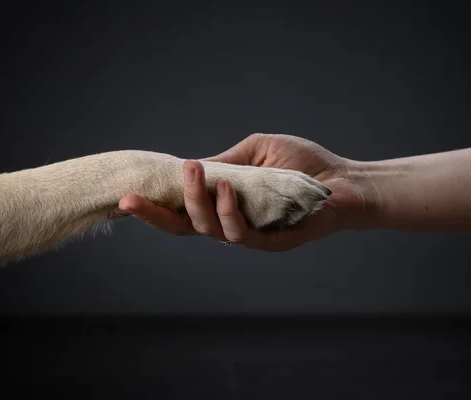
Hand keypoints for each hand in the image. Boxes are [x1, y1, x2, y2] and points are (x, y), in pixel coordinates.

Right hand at [119, 134, 376, 250]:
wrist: (344, 180)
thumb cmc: (302, 164)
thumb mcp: (254, 152)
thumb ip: (223, 161)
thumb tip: (187, 166)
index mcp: (224, 202)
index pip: (181, 209)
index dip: (153, 205)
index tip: (125, 194)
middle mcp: (231, 222)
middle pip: (184, 227)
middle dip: (154, 215)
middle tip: (131, 198)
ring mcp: (250, 235)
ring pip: (208, 229)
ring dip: (195, 201)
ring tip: (194, 172)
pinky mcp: (271, 242)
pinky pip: (241, 234)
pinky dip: (229, 212)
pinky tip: (226, 189)